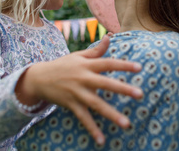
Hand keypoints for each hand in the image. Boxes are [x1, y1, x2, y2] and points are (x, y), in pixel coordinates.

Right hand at [15, 36, 142, 144]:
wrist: (38, 78)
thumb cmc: (62, 65)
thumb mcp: (78, 56)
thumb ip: (96, 51)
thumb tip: (109, 37)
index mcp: (87, 65)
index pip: (108, 63)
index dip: (123, 65)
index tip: (140, 67)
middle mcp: (83, 78)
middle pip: (105, 83)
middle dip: (123, 89)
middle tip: (140, 94)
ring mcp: (77, 92)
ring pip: (96, 104)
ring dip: (111, 114)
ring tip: (127, 123)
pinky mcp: (71, 105)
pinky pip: (83, 118)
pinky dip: (92, 129)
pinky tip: (102, 140)